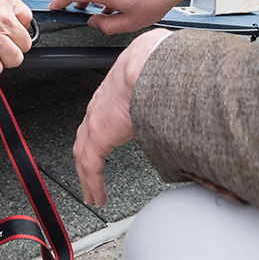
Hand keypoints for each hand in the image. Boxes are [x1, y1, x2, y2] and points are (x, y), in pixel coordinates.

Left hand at [73, 28, 171, 205]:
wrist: (147, 63)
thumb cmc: (153, 67)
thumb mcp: (152, 85)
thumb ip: (157, 100)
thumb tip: (176, 109)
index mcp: (110, 96)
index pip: (96, 122)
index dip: (95, 140)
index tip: (98, 154)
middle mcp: (98, 108)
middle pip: (84, 140)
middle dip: (86, 162)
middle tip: (90, 180)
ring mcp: (95, 120)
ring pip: (83, 155)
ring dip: (87, 176)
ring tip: (93, 195)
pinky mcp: (97, 134)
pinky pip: (89, 165)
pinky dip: (91, 183)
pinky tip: (96, 196)